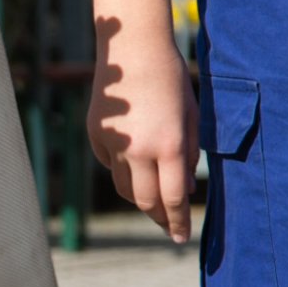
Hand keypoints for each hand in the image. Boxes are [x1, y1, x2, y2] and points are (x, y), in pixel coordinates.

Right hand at [89, 18, 198, 243]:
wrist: (134, 49)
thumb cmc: (171, 80)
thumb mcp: (190, 117)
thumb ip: (188, 155)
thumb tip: (184, 191)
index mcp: (168, 146)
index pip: (173, 199)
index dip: (177, 222)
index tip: (180, 237)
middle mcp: (138, 150)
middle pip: (145, 200)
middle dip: (158, 217)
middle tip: (168, 228)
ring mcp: (113, 143)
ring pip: (123, 187)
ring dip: (139, 196)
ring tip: (152, 199)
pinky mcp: (96, 135)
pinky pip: (109, 164)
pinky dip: (122, 169)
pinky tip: (133, 158)